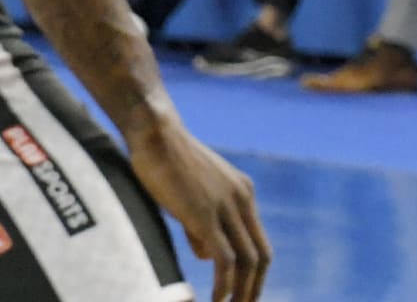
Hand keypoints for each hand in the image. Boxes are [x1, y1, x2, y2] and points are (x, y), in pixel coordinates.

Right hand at [127, 122, 268, 301]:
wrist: (154, 132)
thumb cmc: (163, 161)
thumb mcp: (191, 196)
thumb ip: (202, 226)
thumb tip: (207, 256)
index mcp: (243, 192)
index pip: (259, 241)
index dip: (256, 272)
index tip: (246, 292)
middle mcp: (242, 199)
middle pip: (262, 254)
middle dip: (255, 287)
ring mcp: (227, 206)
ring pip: (248, 260)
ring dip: (242, 291)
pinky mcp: (206, 214)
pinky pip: (225, 258)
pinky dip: (225, 284)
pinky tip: (217, 300)